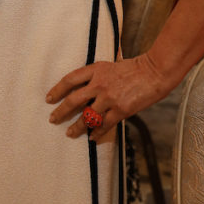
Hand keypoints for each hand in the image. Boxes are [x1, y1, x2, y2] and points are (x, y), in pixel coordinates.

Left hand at [45, 53, 168, 138]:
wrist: (155, 72)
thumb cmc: (135, 68)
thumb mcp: (111, 66)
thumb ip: (98, 76)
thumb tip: (87, 88)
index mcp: (96, 70)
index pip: (69, 80)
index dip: (57, 90)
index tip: (49, 98)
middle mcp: (99, 84)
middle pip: (73, 100)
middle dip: (61, 112)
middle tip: (53, 119)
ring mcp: (109, 98)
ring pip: (87, 116)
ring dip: (77, 127)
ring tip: (70, 133)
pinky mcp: (120, 110)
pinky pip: (104, 125)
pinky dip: (97, 132)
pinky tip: (92, 137)